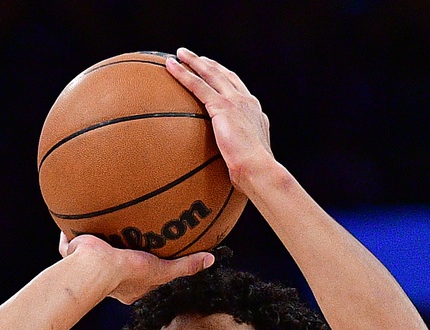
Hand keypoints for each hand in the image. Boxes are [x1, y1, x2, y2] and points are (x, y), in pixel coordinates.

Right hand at [59, 231, 212, 304]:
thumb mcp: (162, 270)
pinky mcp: (71, 249)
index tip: (150, 249)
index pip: (139, 272)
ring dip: (95, 236)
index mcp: (126, 284)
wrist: (94, 268)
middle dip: (119, 246)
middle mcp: (106, 278)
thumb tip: (211, 259)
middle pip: (115, 259)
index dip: (145, 261)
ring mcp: (86, 263)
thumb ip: (185, 266)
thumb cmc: (127, 273)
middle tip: (127, 230)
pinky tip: (76, 207)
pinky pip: (69, 238)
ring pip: (92, 247)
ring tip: (101, 216)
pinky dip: (70, 229)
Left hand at [165, 48, 275, 195]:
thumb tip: (231, 171)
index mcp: (255, 114)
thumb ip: (239, 157)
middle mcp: (247, 102)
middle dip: (209, 65)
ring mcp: (235, 102)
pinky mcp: (222, 107)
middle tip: (195, 58)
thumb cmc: (255, 175)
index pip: (238, 90)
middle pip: (225, 76)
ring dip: (194, 62)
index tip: (216, 71)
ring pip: (211, 74)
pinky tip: (170, 67)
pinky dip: (183, 74)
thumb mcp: (250, 161)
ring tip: (179, 54)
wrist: (259, 170)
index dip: (226, 78)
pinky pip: (198, 85)